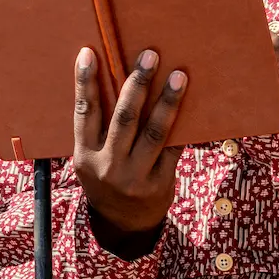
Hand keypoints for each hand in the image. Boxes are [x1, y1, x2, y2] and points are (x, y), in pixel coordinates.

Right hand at [71, 47, 186, 258]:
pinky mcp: (159, 183)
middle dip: (137, 84)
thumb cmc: (106, 180)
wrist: (122, 226)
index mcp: (84, 155)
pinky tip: (193, 107)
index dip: (85, 82)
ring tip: (178, 76)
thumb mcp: (91, 160)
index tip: (89, 52)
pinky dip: (181, 127)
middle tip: (150, 56)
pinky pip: (173, 149)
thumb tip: (116, 82)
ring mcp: (135, 176)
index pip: (84, 112)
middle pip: (124, 118)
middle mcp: (108, 165)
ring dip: (167, 101)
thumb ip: (99, 129)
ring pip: (153, 132)